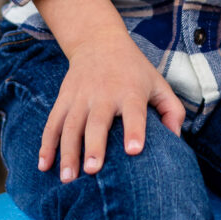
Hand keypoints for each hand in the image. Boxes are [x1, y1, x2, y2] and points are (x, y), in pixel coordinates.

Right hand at [38, 29, 185, 181]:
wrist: (99, 40)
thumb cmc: (134, 70)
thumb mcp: (157, 82)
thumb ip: (172, 110)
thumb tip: (176, 141)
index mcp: (130, 91)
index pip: (134, 112)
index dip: (134, 130)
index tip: (134, 150)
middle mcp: (104, 93)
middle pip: (97, 121)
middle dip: (94, 145)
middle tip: (92, 170)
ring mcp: (81, 96)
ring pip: (71, 125)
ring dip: (67, 152)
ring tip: (69, 178)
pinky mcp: (64, 98)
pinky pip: (52, 122)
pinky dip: (46, 144)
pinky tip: (44, 166)